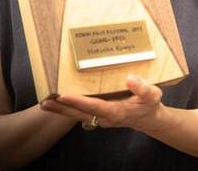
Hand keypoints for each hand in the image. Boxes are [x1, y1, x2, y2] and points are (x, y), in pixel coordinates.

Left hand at [40, 75, 162, 132]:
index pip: (93, 106)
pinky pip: (80, 113)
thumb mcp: (153, 95)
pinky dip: (67, 109)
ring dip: (61, 110)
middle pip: (78, 113)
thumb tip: (130, 78)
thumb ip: (143, 88)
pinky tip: (58, 103)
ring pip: (76, 115)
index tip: (63, 95)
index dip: (77, 101)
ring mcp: (100, 118)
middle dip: (61, 108)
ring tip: (44, 103)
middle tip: (44, 101)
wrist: (149, 118)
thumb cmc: (150, 105)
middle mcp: (104, 117)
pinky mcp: (98, 116)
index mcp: (116, 112)